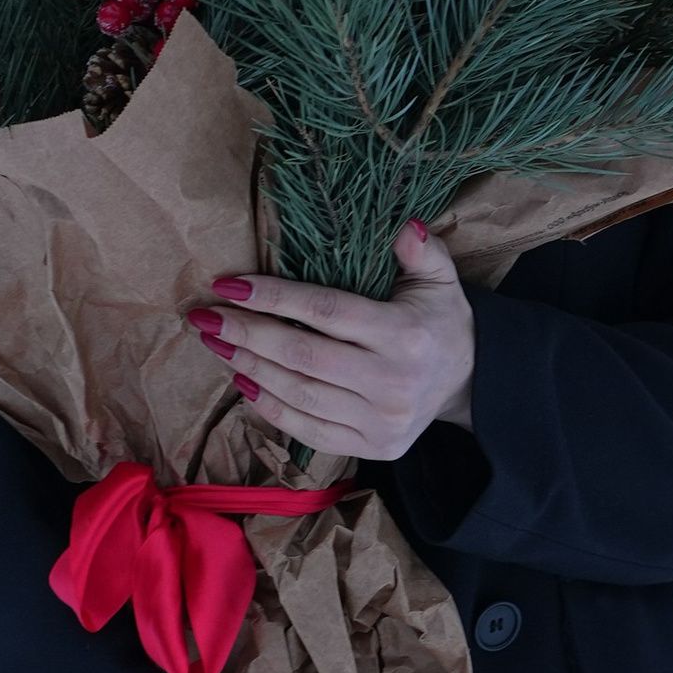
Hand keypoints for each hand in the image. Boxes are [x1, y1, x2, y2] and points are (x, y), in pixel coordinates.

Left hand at [185, 219, 473, 459]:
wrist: (468, 382)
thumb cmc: (440, 322)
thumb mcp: (442, 279)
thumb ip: (422, 250)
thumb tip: (402, 225)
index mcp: (405, 335)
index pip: (327, 312)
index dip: (274, 297)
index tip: (229, 285)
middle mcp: (391, 382)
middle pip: (302, 356)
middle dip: (247, 334)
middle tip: (204, 318)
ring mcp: (380, 422)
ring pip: (299, 395)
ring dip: (249, 369)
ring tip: (216, 344)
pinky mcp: (371, 448)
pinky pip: (308, 430)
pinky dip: (270, 408)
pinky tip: (243, 382)